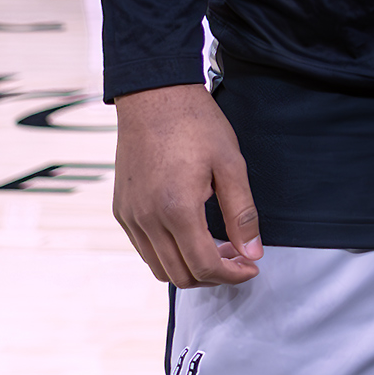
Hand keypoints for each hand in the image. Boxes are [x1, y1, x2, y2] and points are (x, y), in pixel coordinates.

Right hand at [112, 84, 261, 287]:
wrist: (154, 99)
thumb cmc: (196, 126)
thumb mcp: (231, 165)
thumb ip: (242, 213)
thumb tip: (252, 252)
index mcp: (177, 209)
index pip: (204, 265)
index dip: (232, 274)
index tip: (251, 268)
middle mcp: (147, 219)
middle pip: (180, 275)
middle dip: (213, 275)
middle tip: (239, 258)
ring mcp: (129, 216)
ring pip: (158, 267)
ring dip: (190, 267)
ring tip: (218, 248)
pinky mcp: (121, 210)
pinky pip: (143, 248)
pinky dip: (169, 253)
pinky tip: (192, 235)